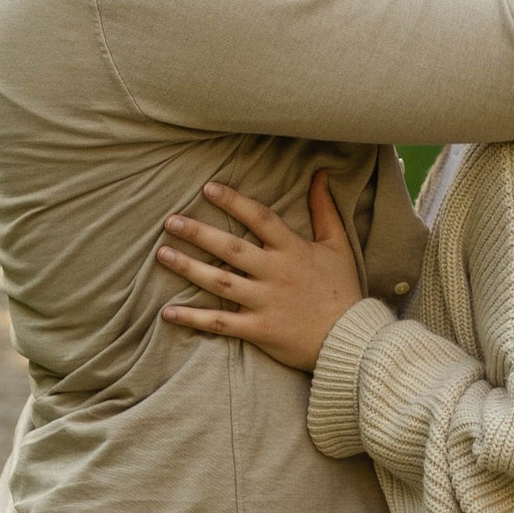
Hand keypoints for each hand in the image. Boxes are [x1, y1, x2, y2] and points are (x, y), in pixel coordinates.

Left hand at [157, 173, 364, 372]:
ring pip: (220, 282)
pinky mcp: (259, 329)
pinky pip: (220, 323)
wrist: (350, 339)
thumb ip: (324, 208)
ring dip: (189, 268)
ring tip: (162, 255)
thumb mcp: (338, 244)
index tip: (208, 188)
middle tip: (170, 221)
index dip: (234, 202)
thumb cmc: (343, 289)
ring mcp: (265, 302)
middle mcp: (276, 273)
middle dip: (199, 233)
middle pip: (231, 249)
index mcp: (293, 250)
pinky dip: (194, 318)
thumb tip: (320, 173)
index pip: (260, 218)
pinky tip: (168, 312)